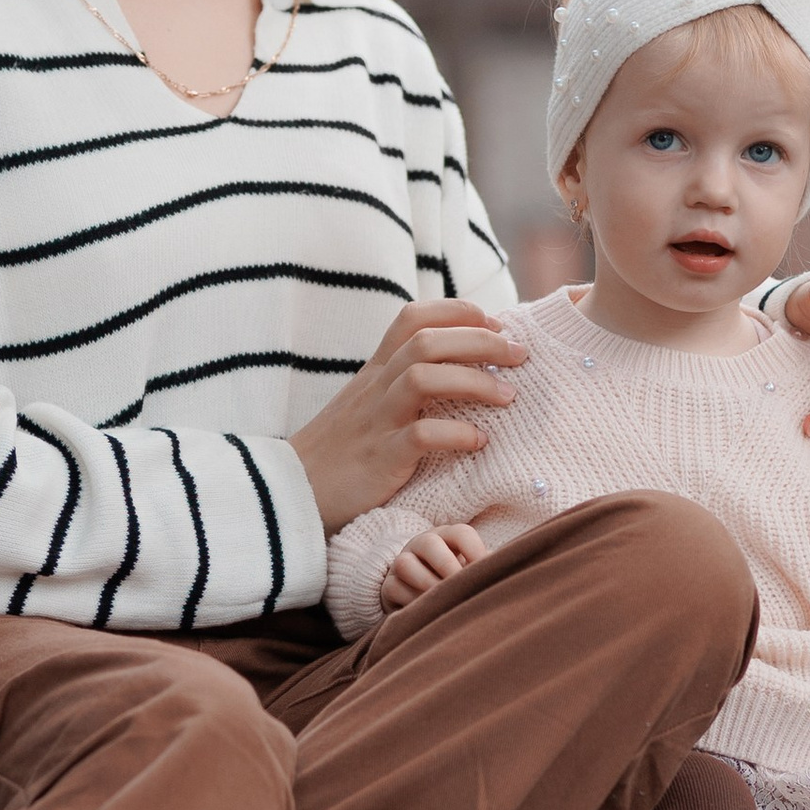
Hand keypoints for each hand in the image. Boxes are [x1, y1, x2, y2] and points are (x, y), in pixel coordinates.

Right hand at [289, 299, 525, 532]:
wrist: (289, 496)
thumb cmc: (340, 455)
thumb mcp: (367, 408)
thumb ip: (401, 386)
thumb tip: (456, 372)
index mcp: (375, 372)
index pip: (413, 318)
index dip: (458, 313)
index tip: (496, 325)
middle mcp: (375, 388)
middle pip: (428, 341)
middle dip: (482, 341)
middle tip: (520, 355)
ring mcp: (376, 421)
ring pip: (424, 377)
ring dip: (475, 381)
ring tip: (509, 397)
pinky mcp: (380, 459)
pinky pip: (421, 435)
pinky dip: (458, 435)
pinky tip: (480, 443)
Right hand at [380, 520, 490, 610]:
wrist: (417, 592)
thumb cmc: (454, 581)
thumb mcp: (470, 571)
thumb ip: (485, 571)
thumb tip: (507, 578)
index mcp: (448, 537)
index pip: (462, 533)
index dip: (476, 551)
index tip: (486, 572)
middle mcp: (422, 544)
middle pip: (429, 543)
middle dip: (447, 566)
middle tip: (460, 588)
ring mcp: (401, 562)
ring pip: (404, 563)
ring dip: (426, 584)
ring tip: (443, 601)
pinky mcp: (388, 585)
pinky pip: (393, 588)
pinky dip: (410, 601)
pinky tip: (426, 612)